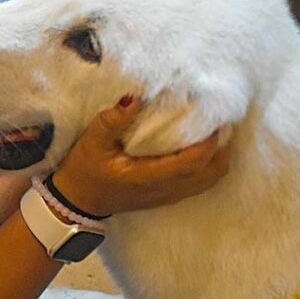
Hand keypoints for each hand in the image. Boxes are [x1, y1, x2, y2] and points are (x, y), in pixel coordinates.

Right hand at [51, 96, 229, 216]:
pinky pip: (199, 183)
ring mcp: (168, 196)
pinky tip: (202, 148)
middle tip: (222, 122)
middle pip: (210, 173)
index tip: (214, 118)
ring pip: (208, 181)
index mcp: (149, 177)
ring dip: (217, 158)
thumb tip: (135, 97)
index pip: (192, 163)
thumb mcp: (93, 141)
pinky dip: (208, 166)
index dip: (209, 142)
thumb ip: (114, 119)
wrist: (78, 201)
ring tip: (215, 133)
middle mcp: (165, 190)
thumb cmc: (84, 170)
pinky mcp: (166, 196)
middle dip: (222, 148)